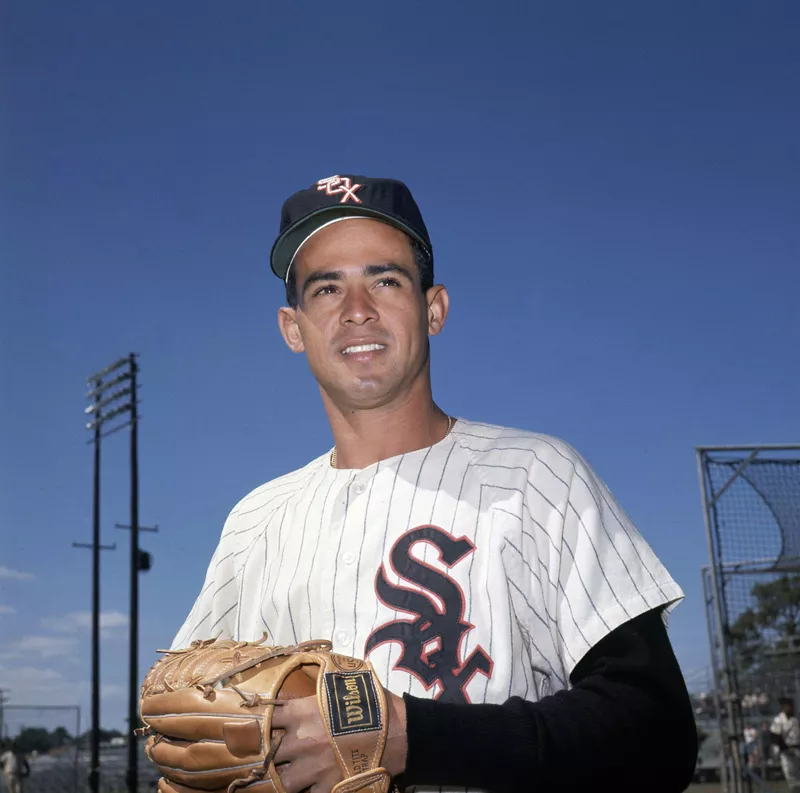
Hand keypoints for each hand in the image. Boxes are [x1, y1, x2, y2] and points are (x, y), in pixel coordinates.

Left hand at [271, 687, 406, 792]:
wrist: (398, 732)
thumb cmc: (373, 703)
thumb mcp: (343, 685)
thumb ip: (321, 685)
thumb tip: (309, 671)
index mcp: (302, 712)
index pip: (268, 716)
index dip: (264, 720)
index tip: (265, 723)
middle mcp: (301, 741)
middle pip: (269, 752)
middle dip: (272, 752)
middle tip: (278, 751)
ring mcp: (313, 768)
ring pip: (283, 781)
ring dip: (285, 777)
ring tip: (290, 774)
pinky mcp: (328, 787)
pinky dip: (308, 791)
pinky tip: (312, 786)